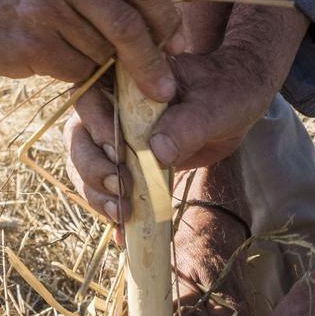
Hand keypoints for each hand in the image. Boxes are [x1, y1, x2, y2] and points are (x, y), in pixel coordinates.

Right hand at [0, 0, 181, 99]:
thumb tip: (152, 24)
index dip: (168, 19)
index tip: (177, 45)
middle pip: (131, 24)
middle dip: (154, 62)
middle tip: (165, 88)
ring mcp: (47, 9)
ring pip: (103, 54)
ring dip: (106, 72)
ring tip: (93, 71)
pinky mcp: (31, 45)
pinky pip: (77, 73)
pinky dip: (80, 81)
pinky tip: (63, 74)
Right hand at [64, 48, 275, 217]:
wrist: (235, 105)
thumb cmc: (225, 91)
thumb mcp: (213, 104)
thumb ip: (187, 124)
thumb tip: (159, 151)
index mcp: (125, 82)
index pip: (90, 98)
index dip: (95, 125)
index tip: (119, 151)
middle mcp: (112, 109)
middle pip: (79, 138)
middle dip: (92, 168)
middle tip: (119, 187)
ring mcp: (116, 139)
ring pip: (85, 167)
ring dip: (97, 193)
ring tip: (122, 213)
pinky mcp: (128, 166)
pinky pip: (108, 189)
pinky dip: (112, 211)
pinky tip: (123, 233)